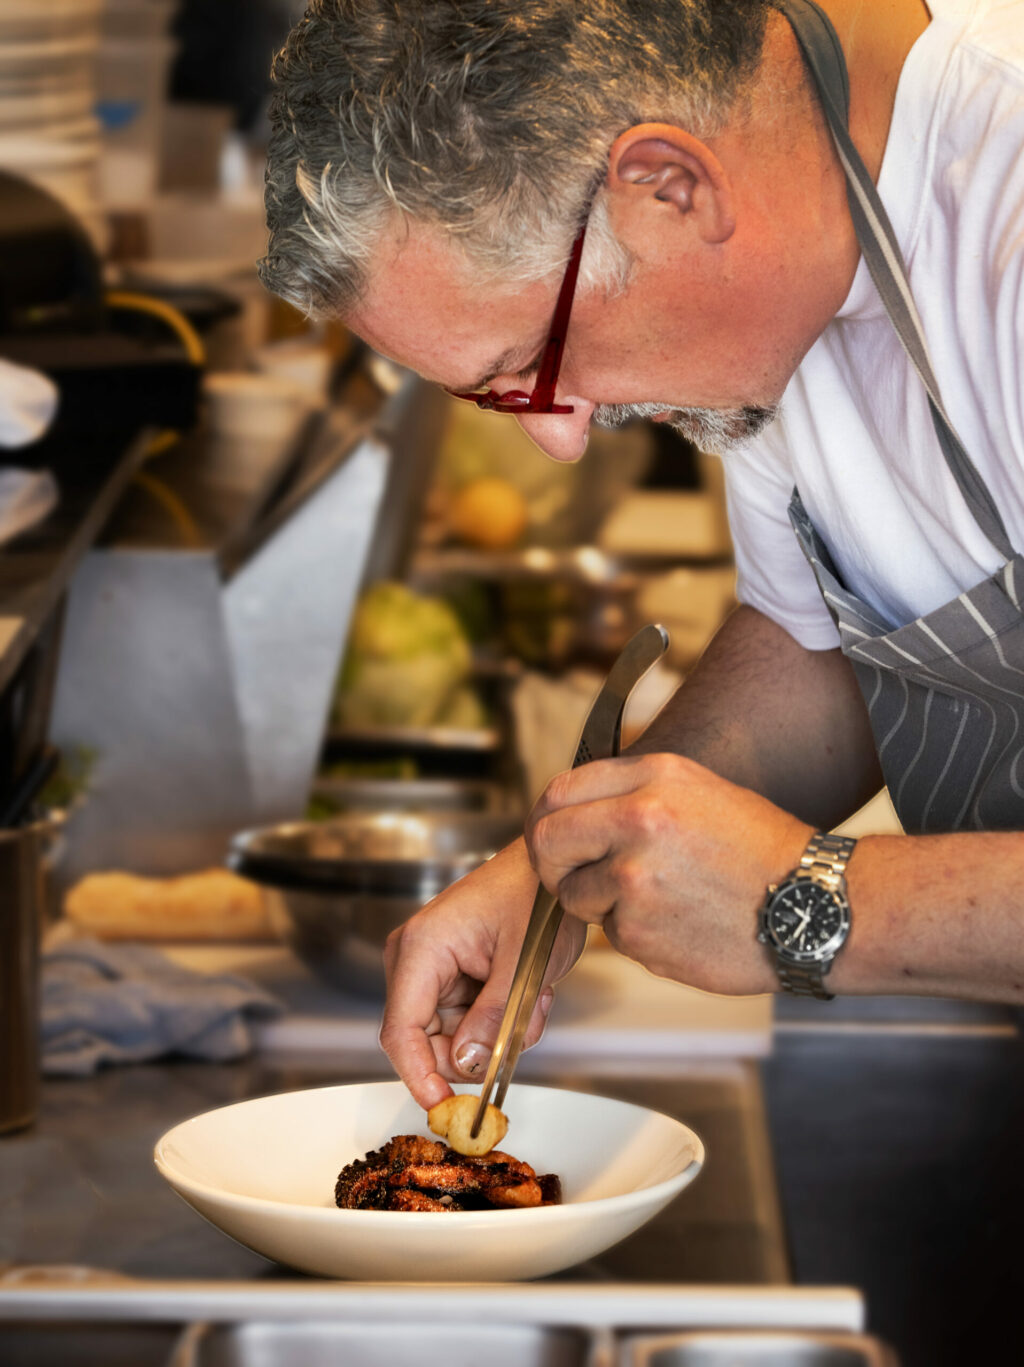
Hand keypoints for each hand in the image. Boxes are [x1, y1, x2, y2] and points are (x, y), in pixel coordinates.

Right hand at [379, 837, 587, 1109]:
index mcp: (420, 950)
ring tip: (533, 999)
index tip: (446, 1109)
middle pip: (427, 1042)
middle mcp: (415, 960)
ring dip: (498, 1034)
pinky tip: (527, 993)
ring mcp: (432, 969)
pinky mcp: (451, 976)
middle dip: (478, 1050)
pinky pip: (468, 1023)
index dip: (419, 1077)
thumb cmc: (536, 896)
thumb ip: (494, 1019)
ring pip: (454, 1038)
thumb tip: (468, 1066)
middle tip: (521, 1032)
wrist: (550, 867)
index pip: (401, 1033)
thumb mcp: (522, 965)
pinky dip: (501, 1021)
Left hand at [524, 752, 811, 995]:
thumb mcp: (701, 792)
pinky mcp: (638, 932)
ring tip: (655, 900)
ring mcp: (634, 879)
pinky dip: (634, 933)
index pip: (558, 792)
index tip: (555, 837)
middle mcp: (637, 820)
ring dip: (599, 904)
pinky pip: (610, 933)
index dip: (547, 818)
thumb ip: (634, 792)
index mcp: (653, 778)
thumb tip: (575, 807)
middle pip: (546, 841)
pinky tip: (678, 923)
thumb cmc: (763, 852)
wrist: (814, 908)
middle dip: (553, 863)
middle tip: (572, 876)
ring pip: (573, 894)